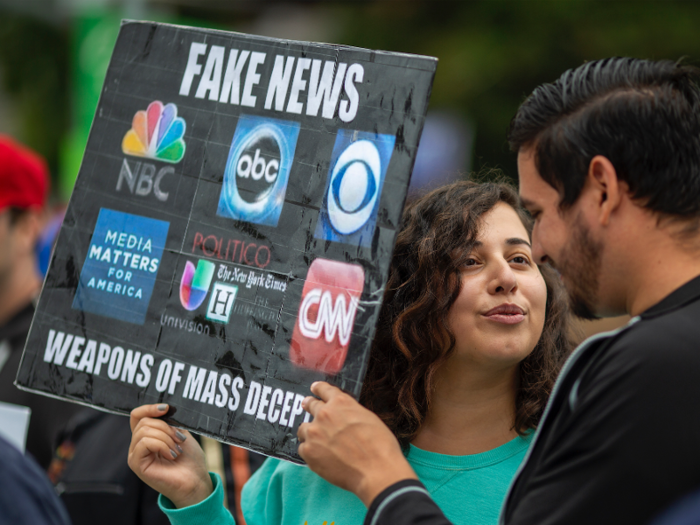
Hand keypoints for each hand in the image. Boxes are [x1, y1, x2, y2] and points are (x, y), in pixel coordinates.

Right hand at [128, 404, 212, 507]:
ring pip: (144, 431)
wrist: (195, 481)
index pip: (137, 415)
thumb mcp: (180, 433)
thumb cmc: (190, 460)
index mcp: (147, 436)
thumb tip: (163, 408)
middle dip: (166, 427)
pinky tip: (172, 455)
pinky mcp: (136, 464)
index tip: (167, 408)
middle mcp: (138, 445)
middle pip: (143, 422)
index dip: (150, 408)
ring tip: (177, 449)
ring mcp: (135, 455)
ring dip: (166, 437)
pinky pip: (144, 442)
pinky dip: (162, 445)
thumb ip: (169, 422)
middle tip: (180, 439)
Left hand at [297, 382, 416, 506]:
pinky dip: (310, 450)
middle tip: (307, 405)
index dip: (318, 388)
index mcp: (341, 403)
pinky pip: (303, 448)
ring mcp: (314, 433)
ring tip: (316, 439)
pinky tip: (319, 456)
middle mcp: (324, 414)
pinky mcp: (309, 452)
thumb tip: (343, 416)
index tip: (314, 388)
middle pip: (310, 405)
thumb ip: (350, 412)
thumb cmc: (379, 445)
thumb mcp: (368, 418)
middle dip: (309, 405)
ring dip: (309, 431)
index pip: (324, 389)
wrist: (375, 470)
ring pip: (303, 428)